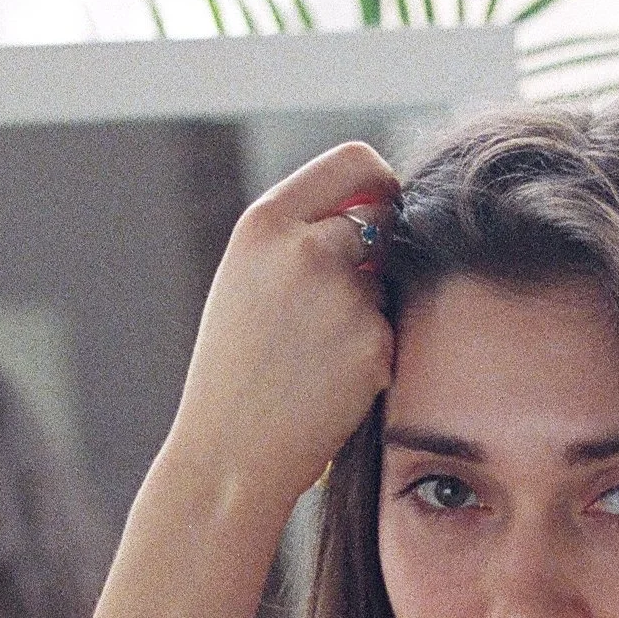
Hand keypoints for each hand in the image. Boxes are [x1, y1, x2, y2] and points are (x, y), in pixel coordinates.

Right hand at [167, 139, 401, 527]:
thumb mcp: (247, 279)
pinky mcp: (372, 345)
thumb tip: (377, 209)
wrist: (228, 455)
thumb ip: (300, 236)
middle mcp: (305, 249)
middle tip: (332, 309)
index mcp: (266, 223)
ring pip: (385, 285)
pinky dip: (368, 360)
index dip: (379, 184)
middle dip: (371, 257)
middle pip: (381, 221)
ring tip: (312, 359)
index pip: (355, 161)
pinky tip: (327, 388)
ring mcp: (342, 297)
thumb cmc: (235, 370)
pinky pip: (390, 336)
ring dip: (365, 314)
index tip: (380, 208)